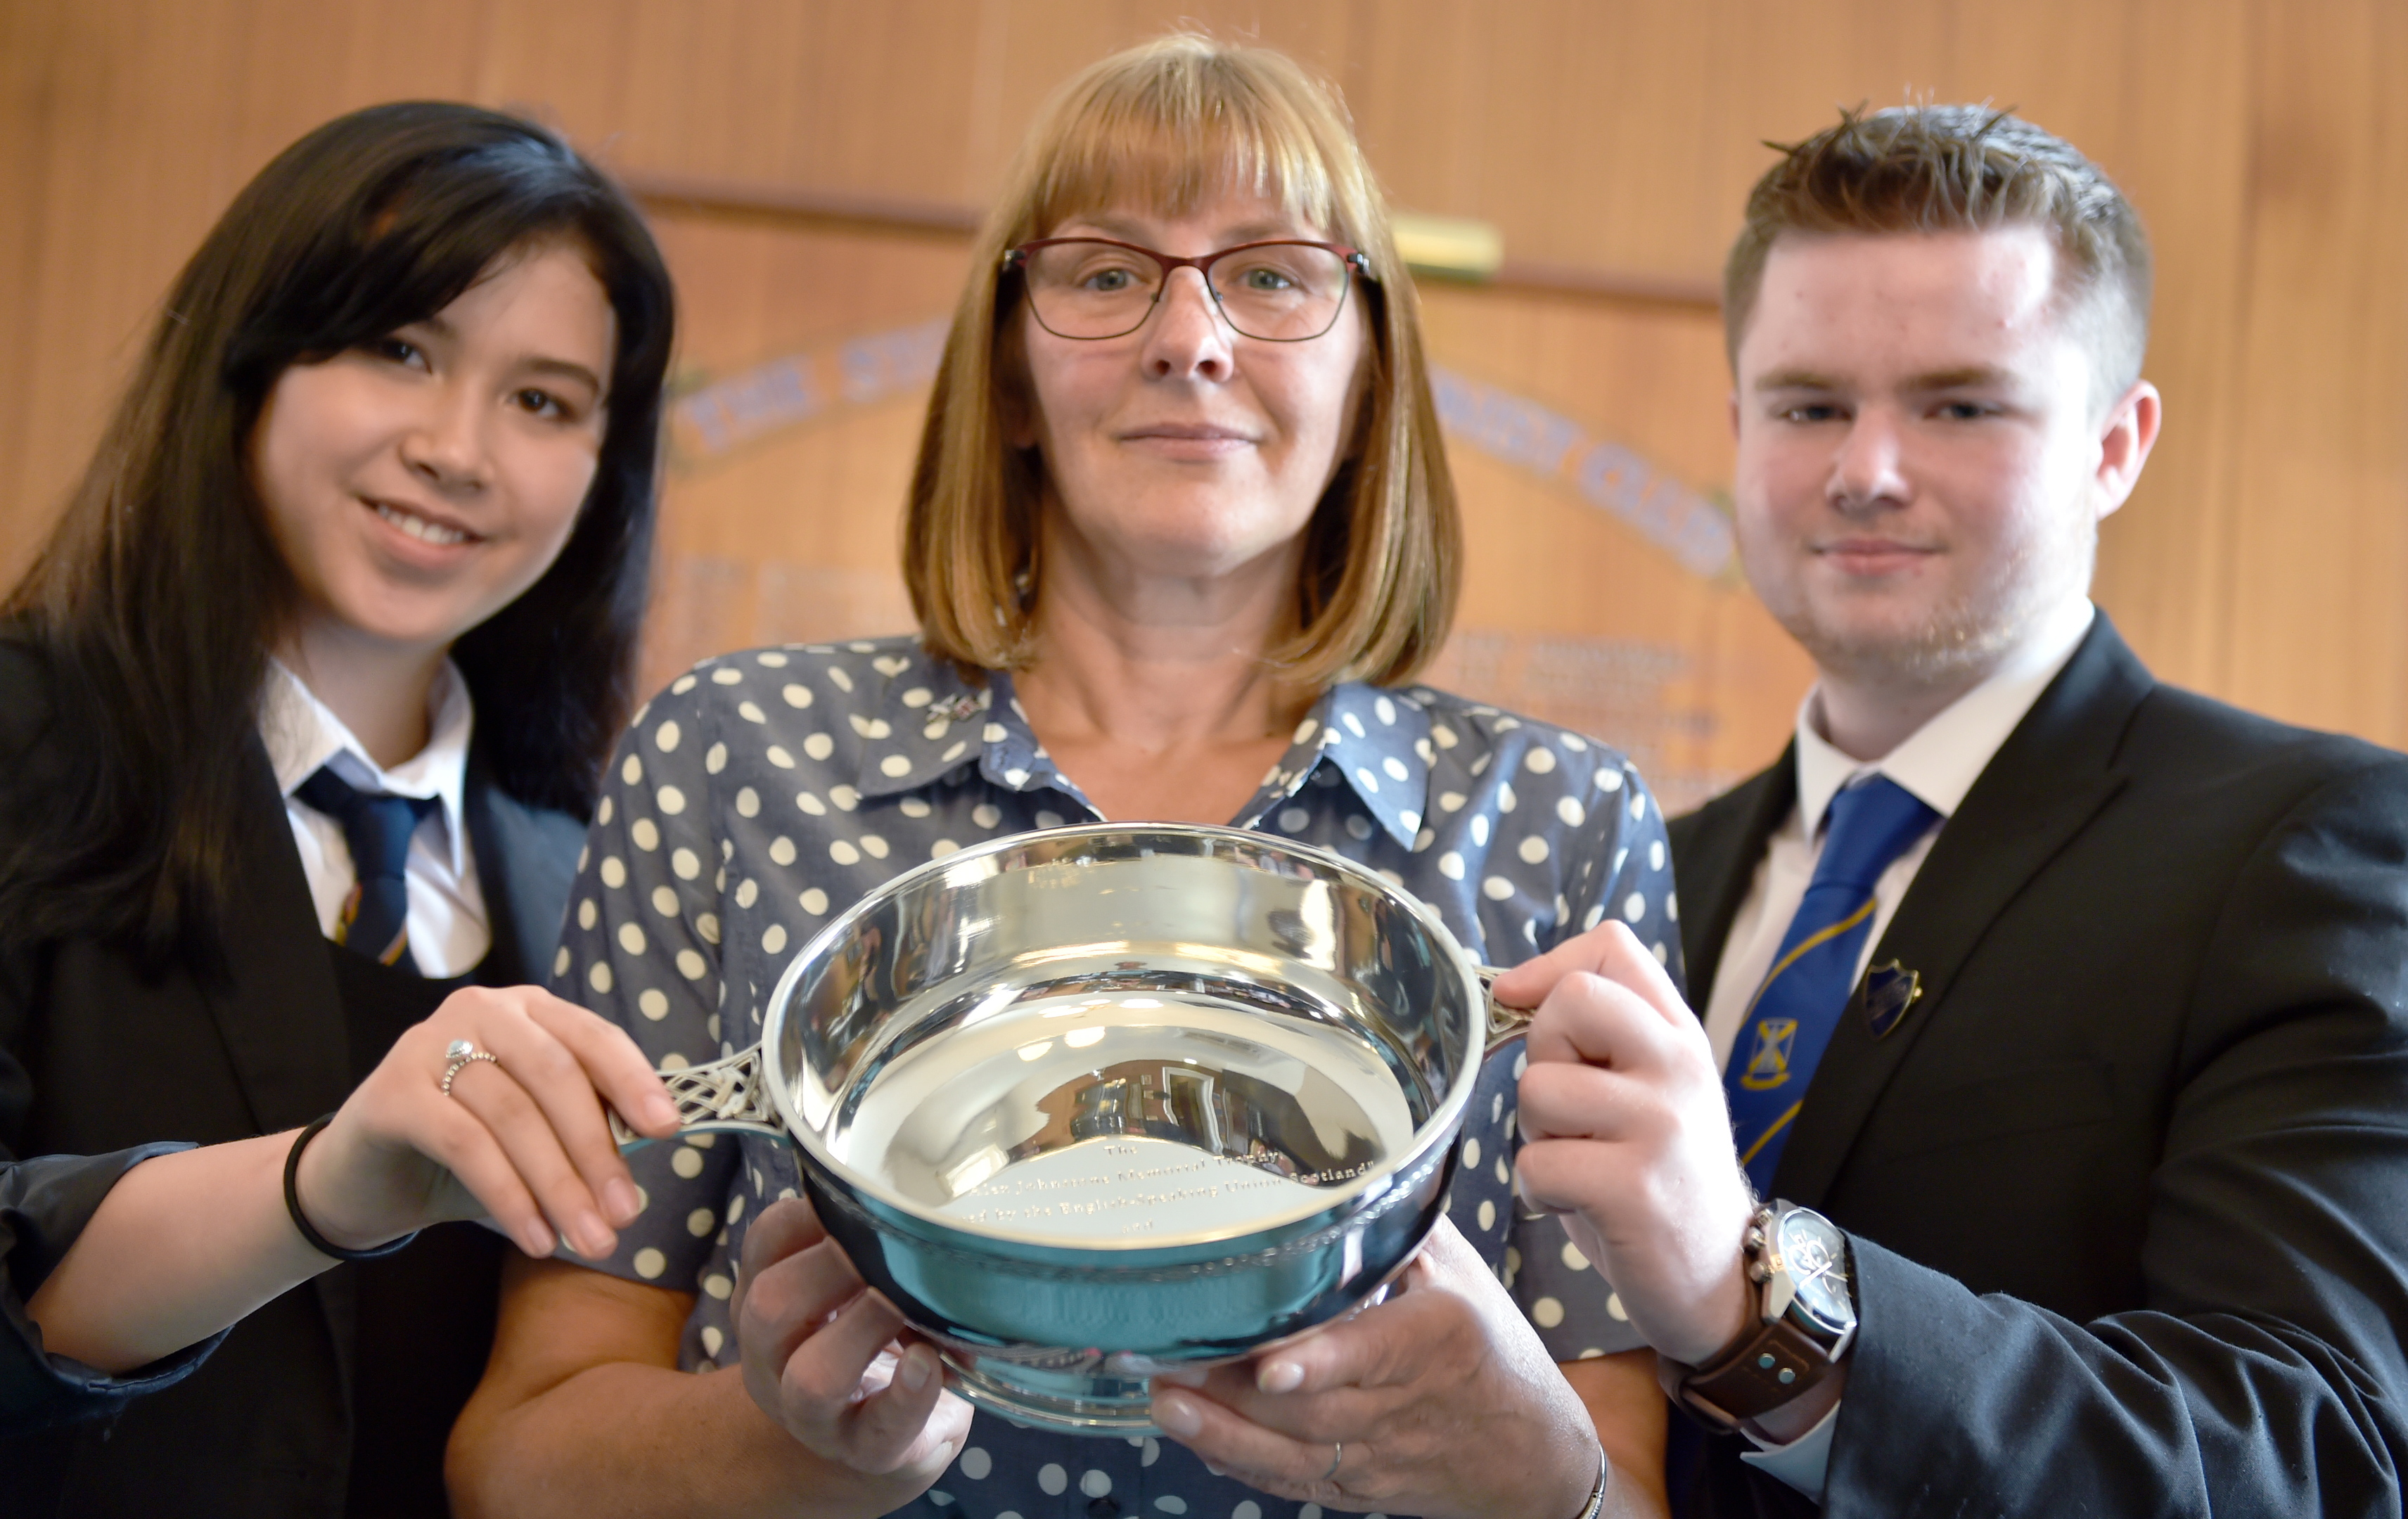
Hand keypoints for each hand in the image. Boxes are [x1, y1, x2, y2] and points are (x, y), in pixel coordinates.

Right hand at [295, 985, 681, 1260]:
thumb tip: (651, 1145)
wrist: (364, 1177)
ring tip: (588, 1239)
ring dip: (559, 1185)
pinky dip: (509, 1195)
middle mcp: (481, 1012)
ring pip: (515, 1116)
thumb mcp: (535, 1129)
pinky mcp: (392, 1091)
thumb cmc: (466, 1148)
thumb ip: (584, 1122)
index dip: (634, 1081)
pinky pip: (467, 1144)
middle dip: (597, 1149)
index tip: (669, 1129)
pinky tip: (536, 1237)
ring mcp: (429, 1043)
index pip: (594, 1036)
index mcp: (529, 1009)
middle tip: (625, 1213)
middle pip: (556, 1075)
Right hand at [731, 1195, 972, 1491]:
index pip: (765, 1244)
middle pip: (769, 1309)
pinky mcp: (870, 1450)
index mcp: (768, 1300)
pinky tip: (930, 1363)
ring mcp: (815, 1416)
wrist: (877, 1436)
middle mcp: (776, 1359)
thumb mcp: (851, 1284)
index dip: (806, 1214)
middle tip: (883, 1248)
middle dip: (828, 1269)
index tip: (856, 1197)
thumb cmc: (870, 1338)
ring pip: (812, 1380)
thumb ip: (860, 1242)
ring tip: (906, 1305)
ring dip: (863, 1330)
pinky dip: (909, 1395)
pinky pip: (882, 1430)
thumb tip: (908, 1195)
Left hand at [1148, 1219, 1600, 1518]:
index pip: (1375, 1353)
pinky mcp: (1357, 1486)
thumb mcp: (1463, 1274)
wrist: (1534, 1457)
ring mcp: (1378, 1453)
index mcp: (1439, 1340)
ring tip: (1162, 1396)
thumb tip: (1347, 1159)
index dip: (1321, 1362)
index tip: (1270, 1364)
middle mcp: (1404, 1404)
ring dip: (1220, 1429)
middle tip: (1164, 1356)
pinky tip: (1192, 1433)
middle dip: (1232, 1390)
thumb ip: (1402, 1227)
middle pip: (1311, 1407)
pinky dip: (1238, 1460)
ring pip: (1291, 1451)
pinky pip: (1290, 1479)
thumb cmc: (1494, 1351)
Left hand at [1500, 920, 1757, 1366]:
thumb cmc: (1661, 1178)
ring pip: (1538, 1088)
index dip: (1550, 968)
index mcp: (1679, 1035)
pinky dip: (1538, 1191)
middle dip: (1542, 1056)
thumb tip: (1510, 989)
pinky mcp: (1632, 1187)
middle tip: (1568, 1112)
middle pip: (1570, 1002)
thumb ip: (1603, 1036)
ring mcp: (1659, 1125)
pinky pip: (1536, 1163)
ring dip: (1536, 1134)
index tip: (1523, 1005)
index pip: (1611, 947)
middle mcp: (1678, 1067)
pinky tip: (1577, 1204)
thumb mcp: (1649, 1090)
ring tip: (1580, 1161)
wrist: (1721, 1277)